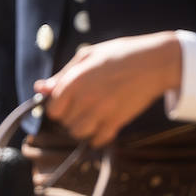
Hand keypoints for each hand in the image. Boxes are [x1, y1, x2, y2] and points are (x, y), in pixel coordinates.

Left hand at [35, 31, 181, 148]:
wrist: (155, 62)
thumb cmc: (119, 54)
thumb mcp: (87, 56)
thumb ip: (62, 75)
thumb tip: (40, 88)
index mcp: (75, 81)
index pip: (52, 109)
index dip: (56, 107)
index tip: (65, 102)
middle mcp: (85, 99)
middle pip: (64, 123)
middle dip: (69, 116)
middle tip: (82, 105)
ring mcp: (102, 112)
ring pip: (79, 133)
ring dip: (82, 128)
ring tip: (91, 115)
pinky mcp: (118, 122)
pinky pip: (99, 141)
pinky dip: (98, 137)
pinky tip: (103, 123)